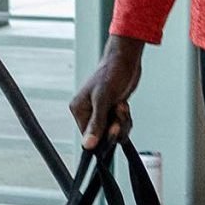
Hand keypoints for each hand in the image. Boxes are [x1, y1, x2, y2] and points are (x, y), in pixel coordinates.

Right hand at [70, 35, 145, 150]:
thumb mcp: (103, 99)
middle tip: (119, 110)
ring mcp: (101, 112)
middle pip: (102, 136)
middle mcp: (88, 112)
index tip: (114, 126)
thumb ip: (96, 123)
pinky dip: (125, 119)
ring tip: (122, 105)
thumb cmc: (111, 73)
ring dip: (122, 121)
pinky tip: (124, 106)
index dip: (103, 135)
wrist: (125, 60)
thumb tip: (87, 144)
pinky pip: (120, 126)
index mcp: (79, 110)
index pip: (88, 136)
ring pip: (113, 132)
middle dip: (116, 126)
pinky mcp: (112, 111)